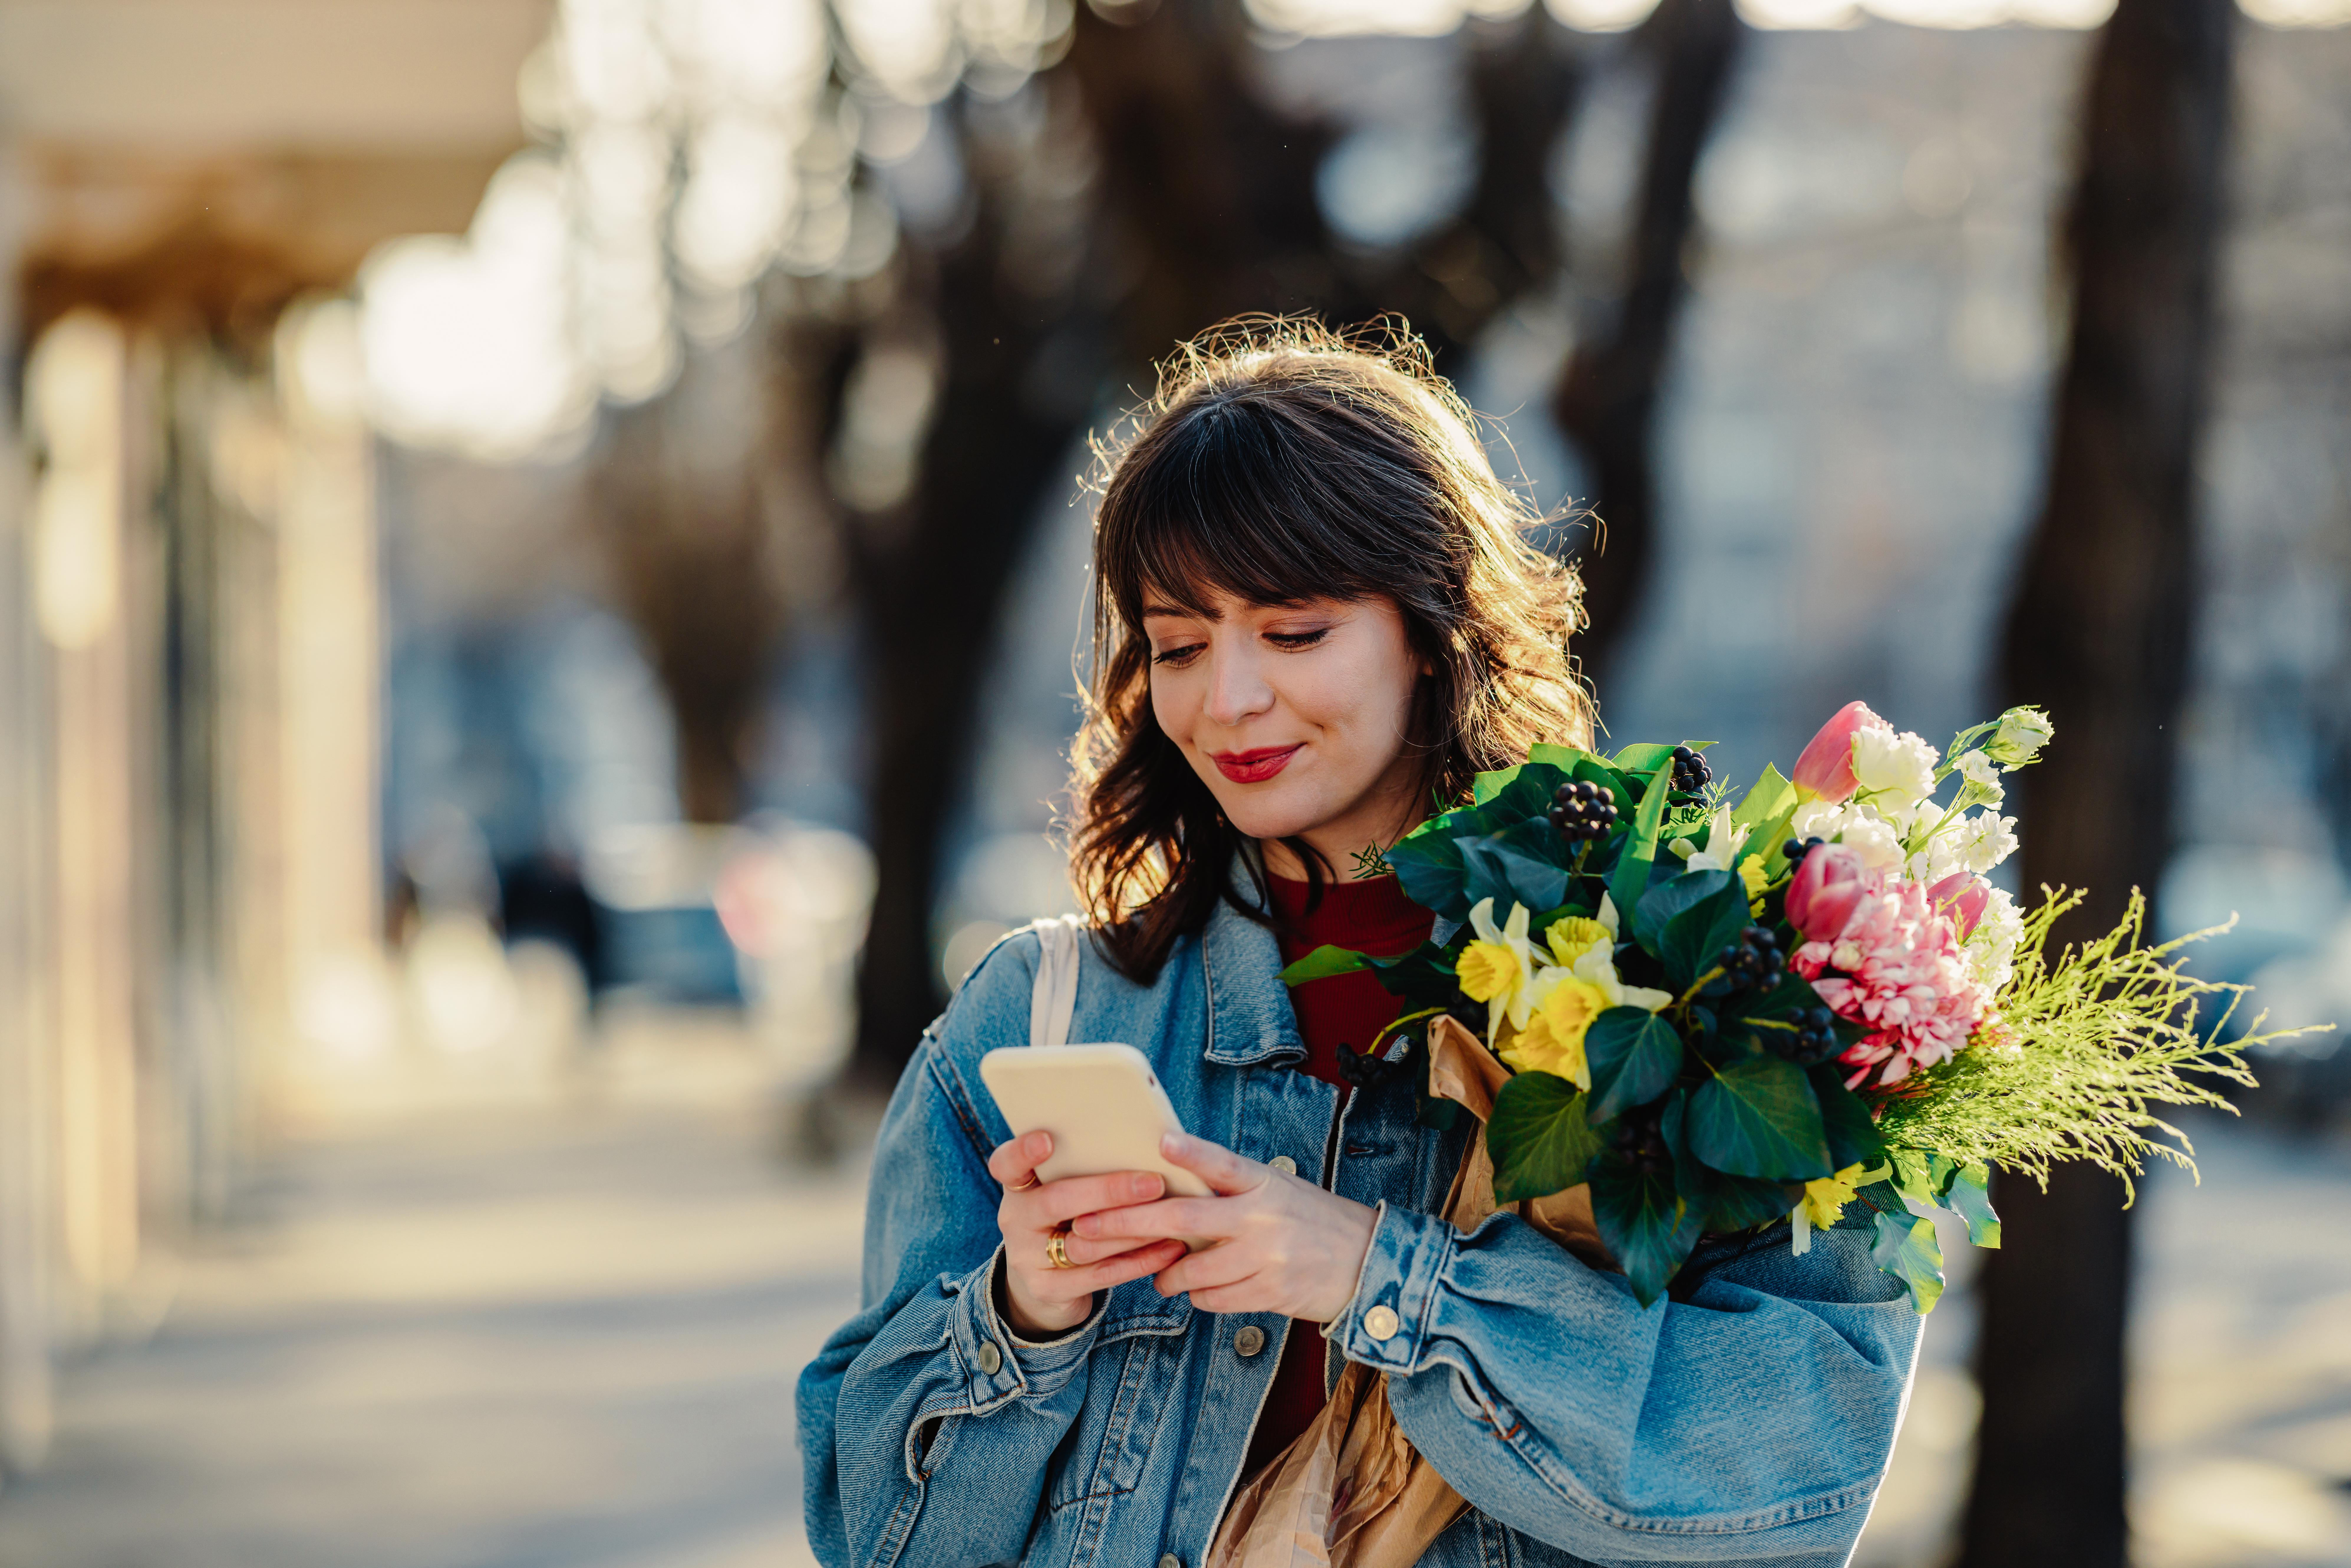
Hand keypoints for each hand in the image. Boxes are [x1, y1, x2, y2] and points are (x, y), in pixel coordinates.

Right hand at [988, 1131, 1189, 1339]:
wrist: (1043, 1286)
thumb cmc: (1065, 1222)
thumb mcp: (1061, 1194)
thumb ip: (1085, 1171)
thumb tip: (1146, 1145)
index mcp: (1018, 1187)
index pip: (1006, 1164)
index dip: (1022, 1152)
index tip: (1047, 1139)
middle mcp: (1015, 1220)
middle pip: (1055, 1202)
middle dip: (1108, 1191)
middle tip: (1153, 1184)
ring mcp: (1027, 1259)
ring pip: (1083, 1243)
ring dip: (1132, 1229)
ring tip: (1170, 1215)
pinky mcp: (1049, 1290)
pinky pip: (1100, 1275)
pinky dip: (1139, 1261)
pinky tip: (1170, 1248)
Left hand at [1071, 1133, 1378, 1321]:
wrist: (1365, 1262)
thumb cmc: (1309, 1219)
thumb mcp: (1277, 1188)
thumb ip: (1231, 1186)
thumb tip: (1171, 1177)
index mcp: (1264, 1182)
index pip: (1223, 1163)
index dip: (1191, 1153)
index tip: (1161, 1142)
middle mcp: (1262, 1217)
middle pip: (1184, 1218)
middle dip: (1127, 1223)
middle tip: (1087, 1228)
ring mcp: (1265, 1257)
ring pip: (1191, 1270)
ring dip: (1166, 1274)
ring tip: (1159, 1274)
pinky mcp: (1269, 1293)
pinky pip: (1213, 1299)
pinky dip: (1198, 1296)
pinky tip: (1198, 1290)